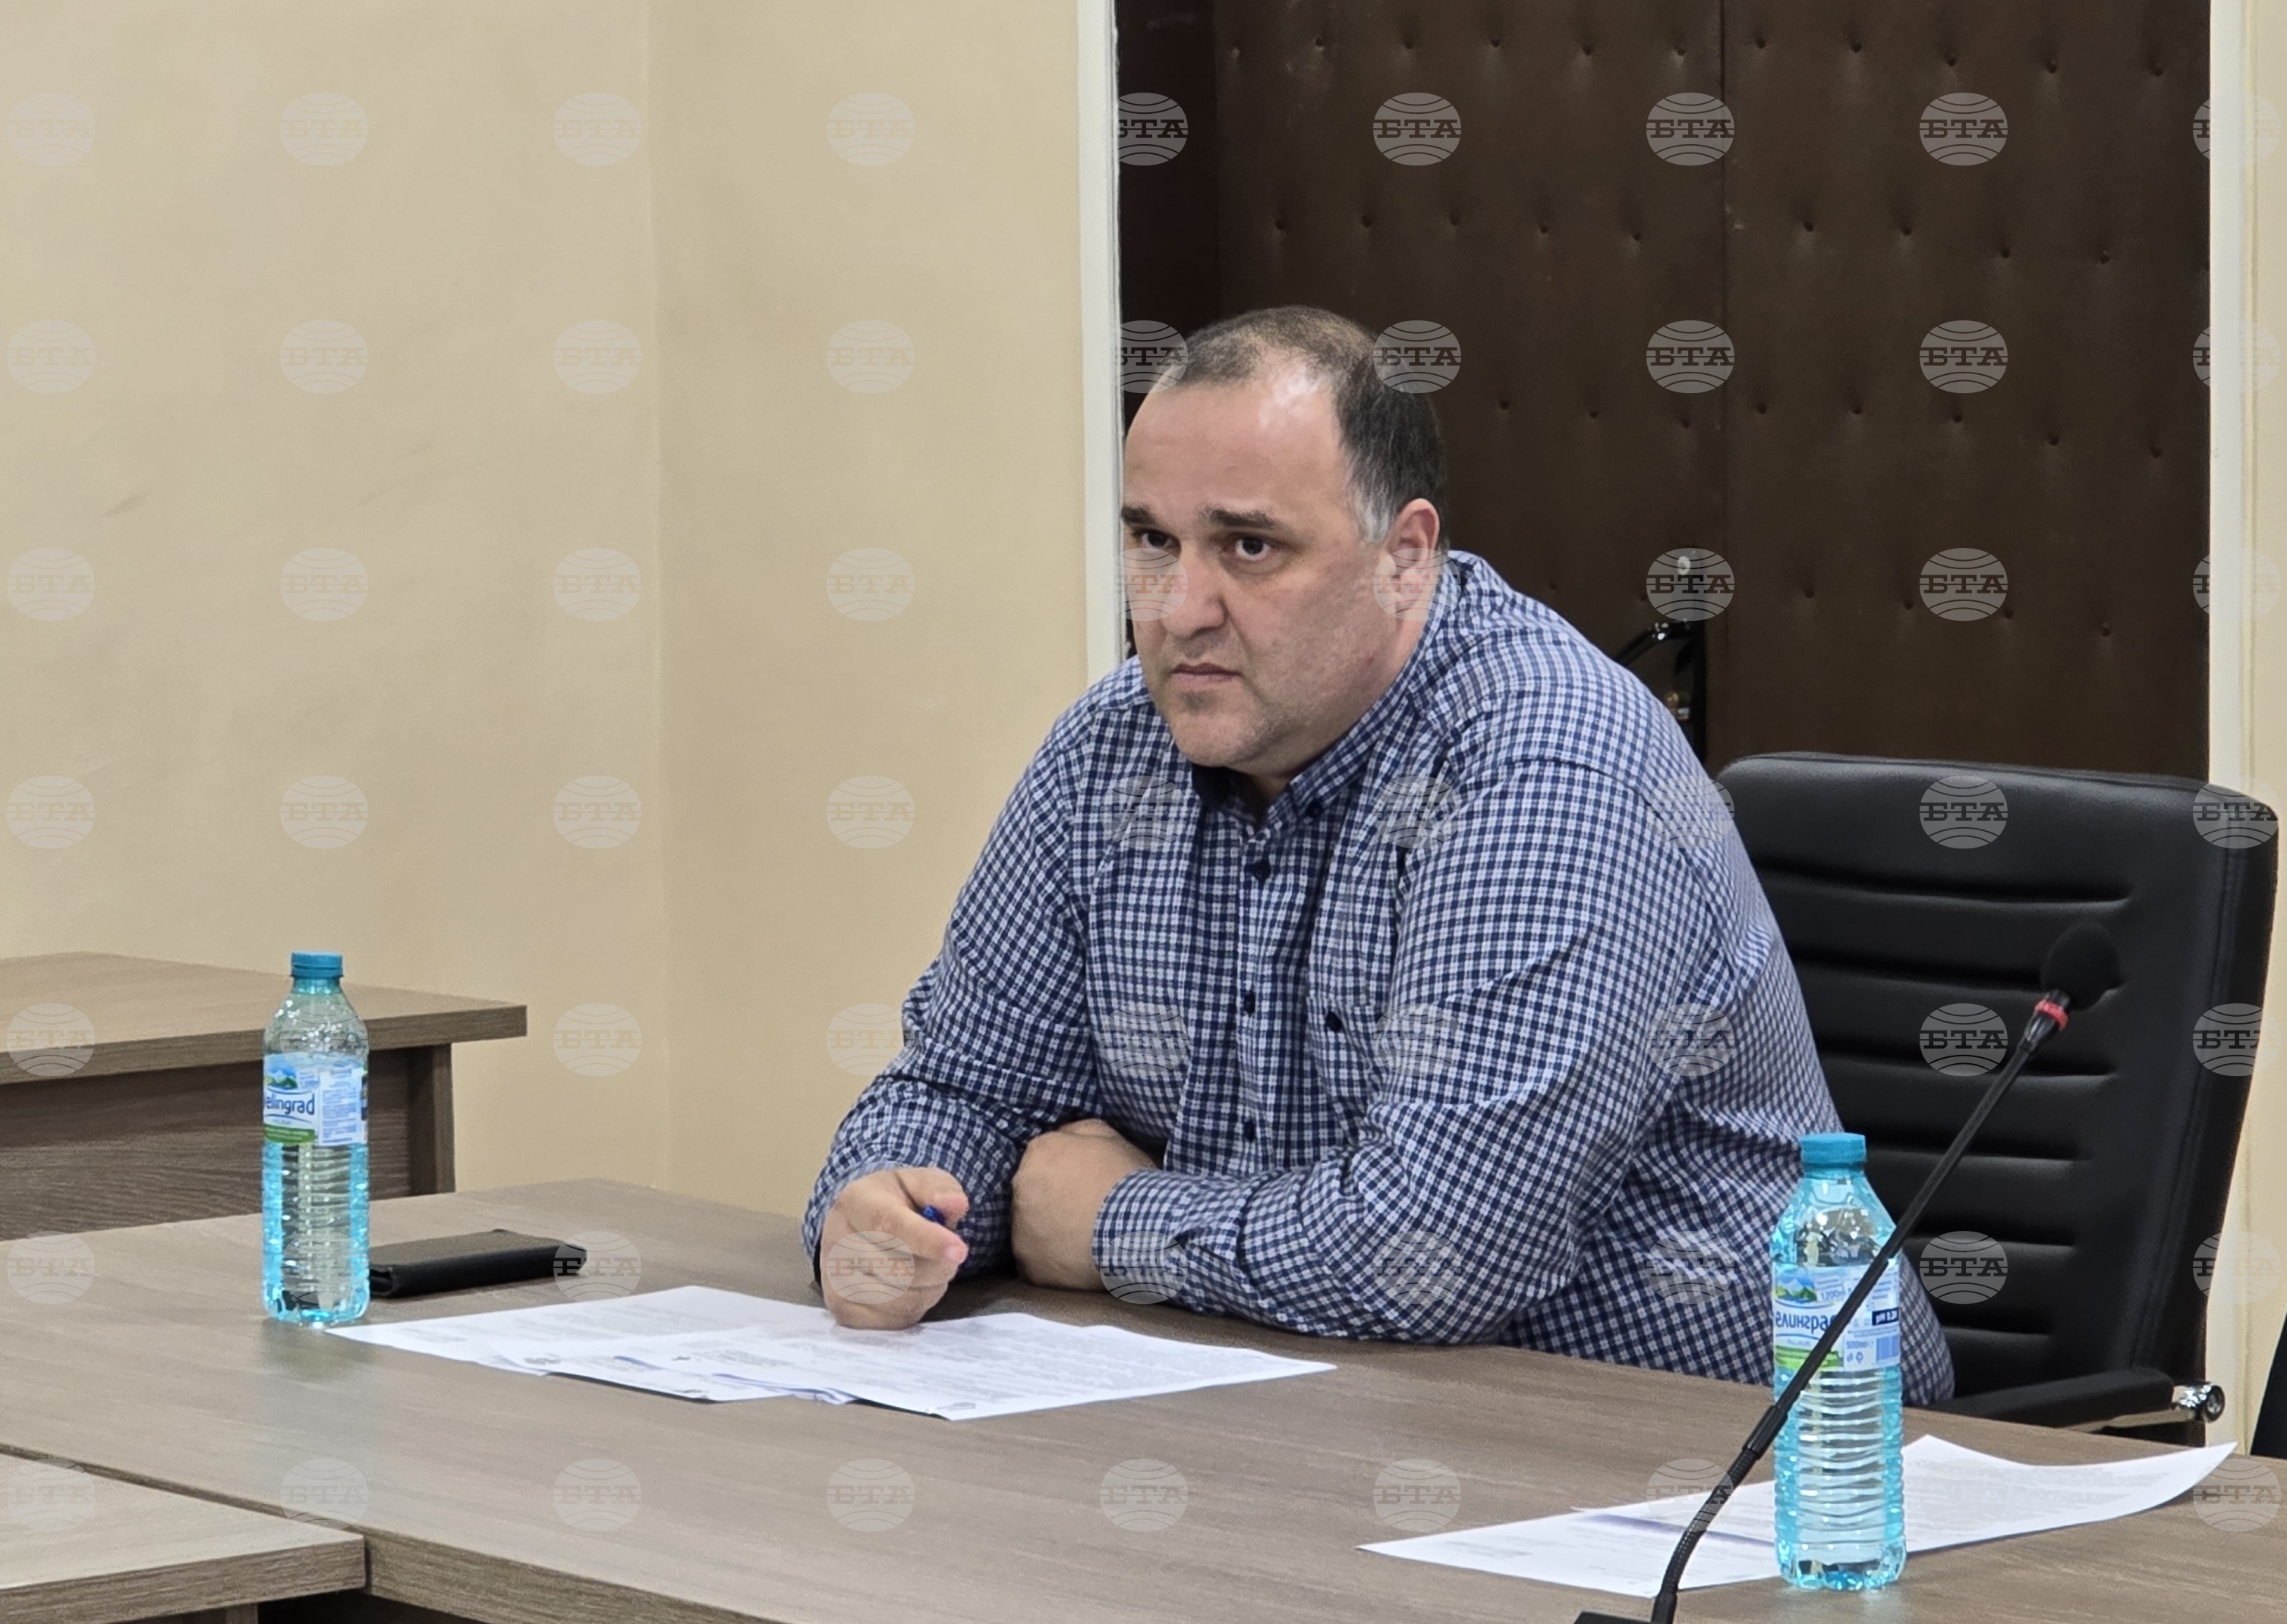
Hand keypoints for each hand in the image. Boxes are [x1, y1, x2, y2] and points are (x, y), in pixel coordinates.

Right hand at [817, 1167, 970, 1328]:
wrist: (860, 1227)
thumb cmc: (896, 1202)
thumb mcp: (919, 1182)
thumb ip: (939, 1188)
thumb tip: (955, 1203)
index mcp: (856, 1201)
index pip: (889, 1225)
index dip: (927, 1240)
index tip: (960, 1251)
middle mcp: (836, 1241)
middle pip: (899, 1270)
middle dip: (938, 1267)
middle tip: (948, 1255)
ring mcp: (834, 1281)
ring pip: (899, 1300)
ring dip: (929, 1288)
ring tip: (927, 1268)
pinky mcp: (842, 1312)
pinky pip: (893, 1321)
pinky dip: (914, 1308)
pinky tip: (911, 1287)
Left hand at [1011, 1118, 1156, 1289]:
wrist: (1140, 1231)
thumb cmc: (1128, 1182)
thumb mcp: (1111, 1138)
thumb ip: (1077, 1132)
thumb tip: (1064, 1137)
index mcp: (1038, 1154)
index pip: (1041, 1160)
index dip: (1063, 1172)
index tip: (1082, 1183)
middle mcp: (1020, 1189)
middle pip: (1032, 1194)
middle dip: (1052, 1200)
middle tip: (1083, 1210)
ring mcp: (1021, 1231)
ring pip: (1031, 1230)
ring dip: (1049, 1232)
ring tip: (1082, 1238)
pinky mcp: (1030, 1268)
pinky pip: (1038, 1264)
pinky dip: (1054, 1263)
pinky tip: (1077, 1261)